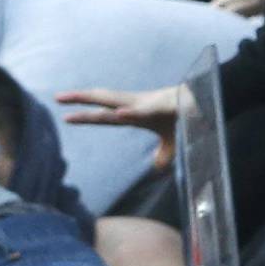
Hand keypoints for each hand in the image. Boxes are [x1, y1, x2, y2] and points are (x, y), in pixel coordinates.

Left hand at [58, 86, 180, 170]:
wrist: (207, 103)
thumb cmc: (187, 118)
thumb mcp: (172, 142)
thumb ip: (162, 154)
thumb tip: (157, 168)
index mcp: (135, 113)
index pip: (105, 116)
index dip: (87, 117)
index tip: (66, 117)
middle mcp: (136, 105)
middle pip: (103, 101)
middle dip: (80, 99)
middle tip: (57, 98)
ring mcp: (147, 104)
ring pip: (116, 99)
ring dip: (95, 98)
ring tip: (75, 97)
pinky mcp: (163, 105)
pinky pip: (144, 110)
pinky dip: (130, 112)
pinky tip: (117, 114)